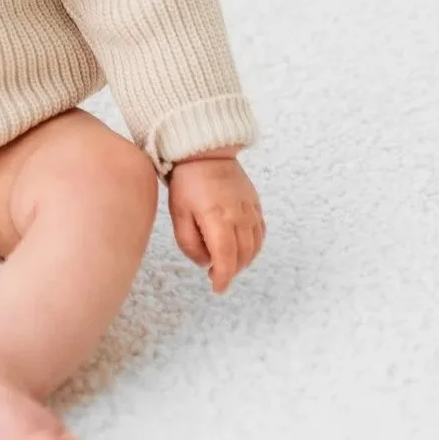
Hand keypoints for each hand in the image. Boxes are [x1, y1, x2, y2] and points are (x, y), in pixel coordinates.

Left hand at [167, 151, 264, 293]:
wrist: (204, 151)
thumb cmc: (187, 182)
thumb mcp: (178, 213)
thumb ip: (189, 243)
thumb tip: (205, 262)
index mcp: (217, 219)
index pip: (226, 260)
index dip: (224, 278)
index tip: (217, 288)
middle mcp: (239, 217)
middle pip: (242, 256)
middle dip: (231, 271)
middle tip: (216, 273)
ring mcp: (250, 210)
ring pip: (254, 247)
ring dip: (243, 261)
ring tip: (227, 261)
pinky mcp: (255, 203)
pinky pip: (261, 232)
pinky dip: (254, 246)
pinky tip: (242, 247)